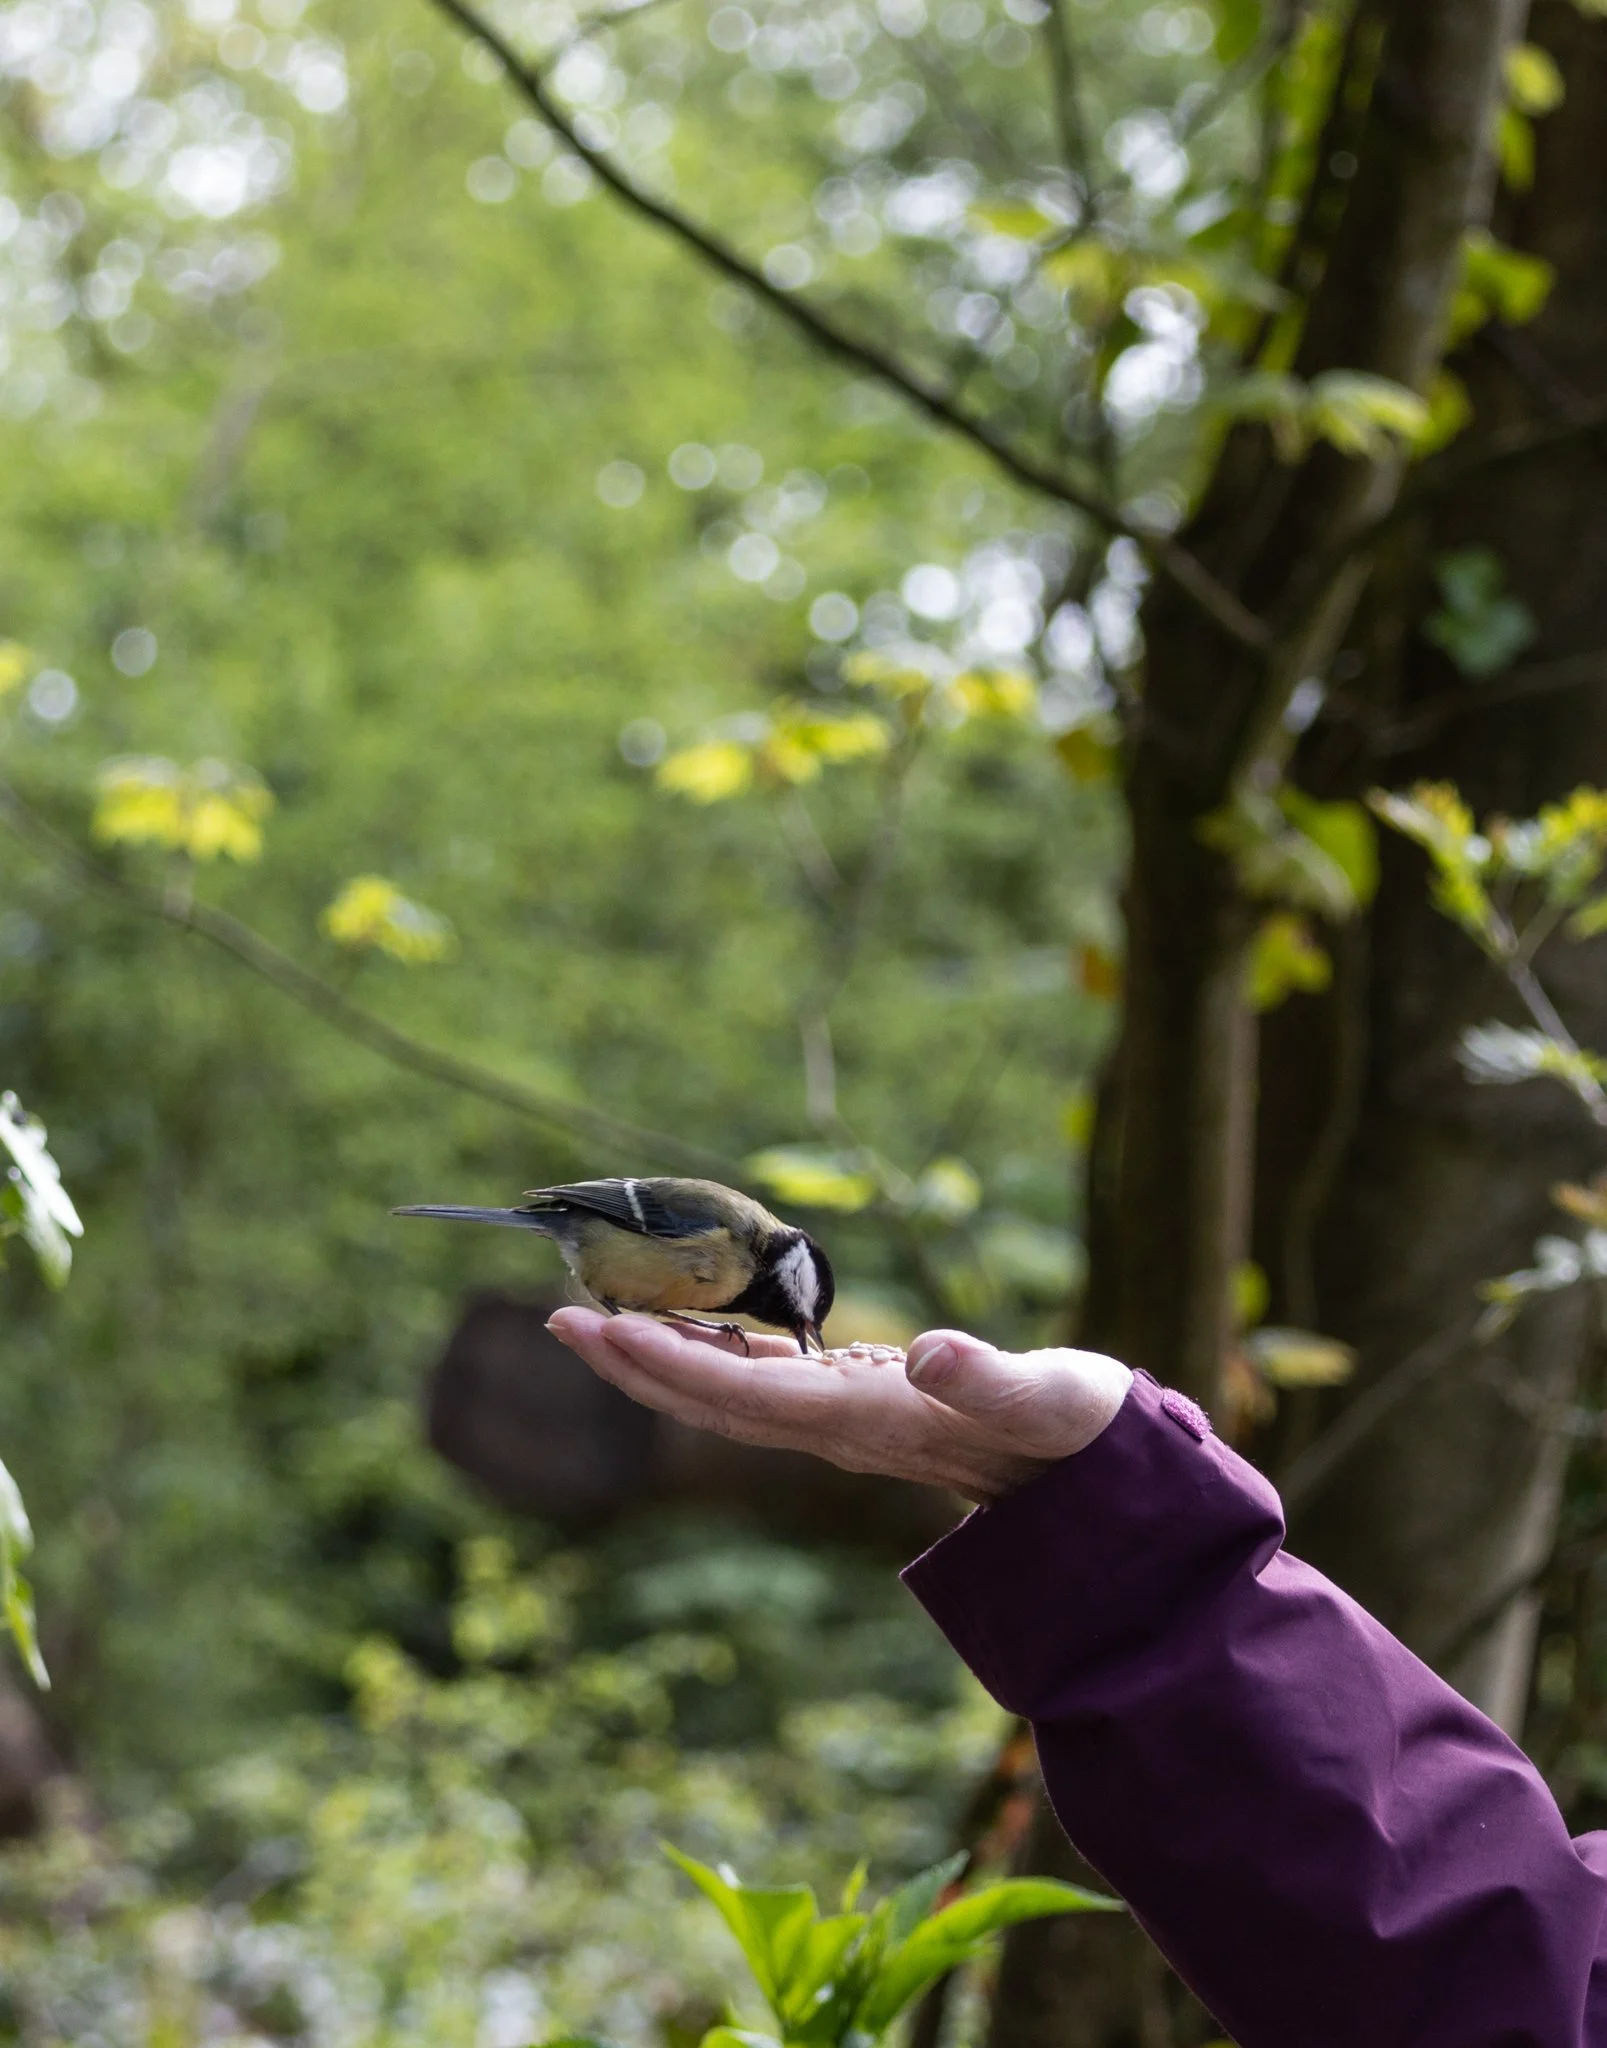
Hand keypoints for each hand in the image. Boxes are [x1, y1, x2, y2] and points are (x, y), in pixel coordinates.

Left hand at [545, 1310, 1132, 1505]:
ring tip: (593, 1319)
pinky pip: (759, 1384)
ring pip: (728, 1396)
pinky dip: (709, 1352)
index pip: (750, 1394)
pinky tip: (683, 1325)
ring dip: (658, 1361)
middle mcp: (840, 1430)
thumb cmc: (1078, 1433)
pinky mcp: (854, 1403)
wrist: (1097, 1482)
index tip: (607, 1332)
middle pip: (714, 1403)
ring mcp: (842, 1421)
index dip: (674, 1364)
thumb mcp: (1050, 1398)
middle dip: (635, 1365)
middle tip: (560, 1318)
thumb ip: (991, 1379)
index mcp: (871, 1421)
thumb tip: (933, 1356)